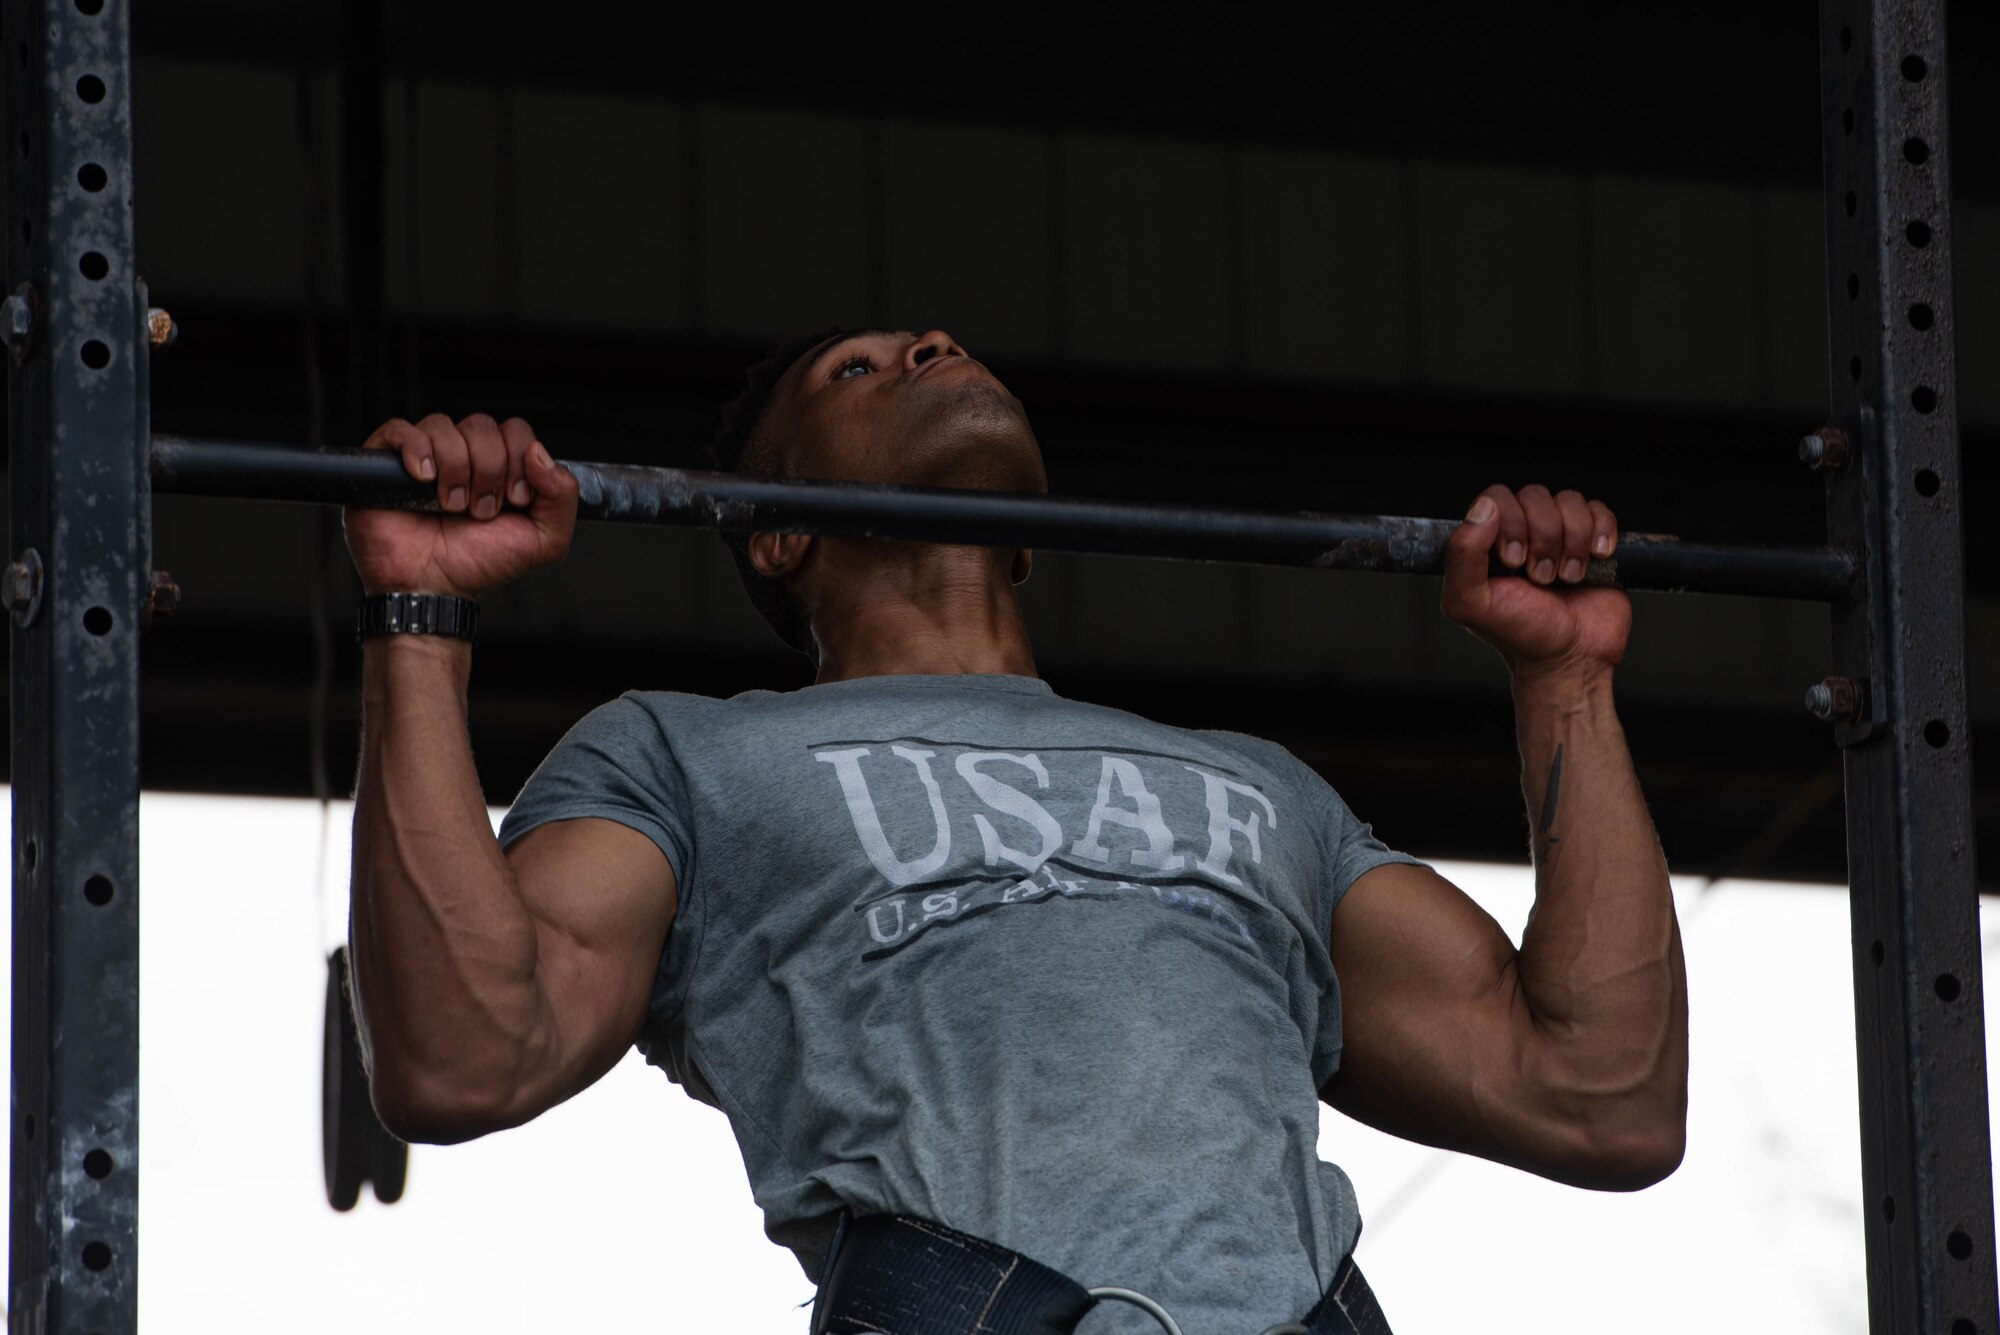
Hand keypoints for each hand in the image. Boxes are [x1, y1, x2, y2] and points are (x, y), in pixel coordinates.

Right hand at [343, 414, 579, 599]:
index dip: (518, 460)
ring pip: (443, 426)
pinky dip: (417, 450)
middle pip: (481, 425)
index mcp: (499, 466)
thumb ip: (563, 496)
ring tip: (451, 506)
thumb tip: (540, 453)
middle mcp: (463, 455)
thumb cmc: (479, 564)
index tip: (514, 500)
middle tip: (480, 510)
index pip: (515, 430)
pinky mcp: (386, 462)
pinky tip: (424, 479)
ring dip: (455, 468)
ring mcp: (425, 456)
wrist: (433, 588)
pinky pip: (401, 429)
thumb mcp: (545, 540)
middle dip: (488, 470)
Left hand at [1442, 484, 1630, 676]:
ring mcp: (1559, 535)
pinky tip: (1595, 559)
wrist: (1570, 660)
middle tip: (1540, 577)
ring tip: (1566, 578)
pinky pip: (1600, 510)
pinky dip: (1601, 533)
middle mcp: (1523, 532)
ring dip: (1571, 543)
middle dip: (1542, 538)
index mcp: (1488, 542)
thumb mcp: (1470, 603)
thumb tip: (1483, 508)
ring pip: (1569, 501)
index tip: (1514, 561)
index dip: (1509, 522)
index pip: (1497, 497)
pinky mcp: (1594, 542)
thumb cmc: (1519, 635)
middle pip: (1535, 496)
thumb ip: (1461, 555)